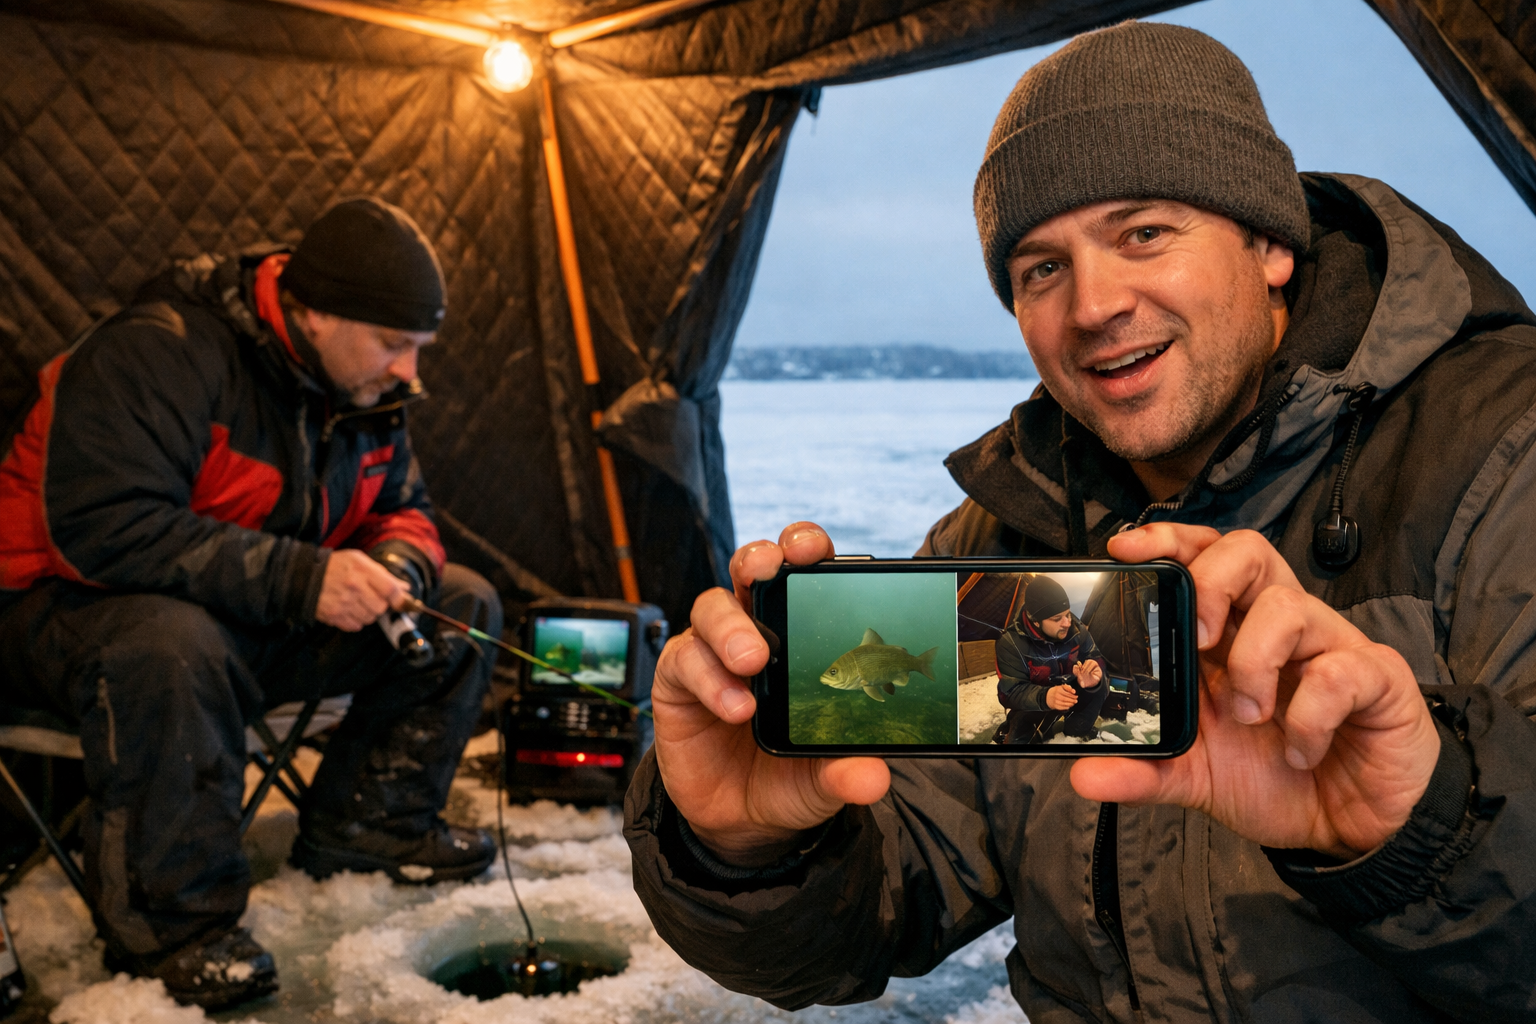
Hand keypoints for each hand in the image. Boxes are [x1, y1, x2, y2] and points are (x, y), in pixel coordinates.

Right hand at [315, 549, 408, 630]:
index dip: (399, 598)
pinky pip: (356, 626)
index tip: (399, 600)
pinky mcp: (335, 616)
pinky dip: (355, 621)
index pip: (390, 589)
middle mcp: (354, 587)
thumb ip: (383, 574)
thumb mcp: (360, 560)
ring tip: (357, 602)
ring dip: (367, 613)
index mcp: (362, 570)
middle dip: (380, 605)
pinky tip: (349, 609)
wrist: (304, 576)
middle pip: (381, 607)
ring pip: (369, 618)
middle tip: (371, 597)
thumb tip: (404, 588)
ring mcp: (344, 603)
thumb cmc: (335, 566)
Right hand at [651, 522, 890, 866]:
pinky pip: (685, 660)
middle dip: (762, 559)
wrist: (742, 821)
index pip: (803, 575)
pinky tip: (735, 706)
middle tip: (774, 568)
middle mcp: (755, 630)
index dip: (805, 549)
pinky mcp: (678, 680)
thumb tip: (872, 777)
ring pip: (712, 606)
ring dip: (732, 626)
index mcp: (800, 634)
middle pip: (751, 569)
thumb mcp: (825, 779)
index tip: (815, 549)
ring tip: (753, 660)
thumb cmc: (789, 777)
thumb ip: (845, 772)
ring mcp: (714, 652)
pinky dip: (709, 678)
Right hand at [1046, 684, 1078, 709]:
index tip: (1076, 696)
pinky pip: (1063, 707)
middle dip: (1073, 700)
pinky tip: (1069, 706)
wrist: (1047, 697)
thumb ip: (1067, 687)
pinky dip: (1067, 707)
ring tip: (1073, 703)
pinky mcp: (1055, 706)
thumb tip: (1073, 691)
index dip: (1073, 695)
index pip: (1067, 693)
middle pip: (1067, 699)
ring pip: (1065, 704)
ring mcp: (1056, 701)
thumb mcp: (1060, 686)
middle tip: (1076, 700)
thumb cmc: (1055, 691)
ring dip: (1071, 704)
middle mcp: (1056, 695)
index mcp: (1058, 689)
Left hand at [1072, 525, 1439, 858]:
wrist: (1347, 826)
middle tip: (1198, 638)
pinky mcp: (1376, 678)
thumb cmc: (1274, 778)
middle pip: (1248, 553)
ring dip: (1255, 663)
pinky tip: (1302, 750)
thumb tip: (1083, 775)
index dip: (1168, 542)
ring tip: (1251, 717)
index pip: (1201, 560)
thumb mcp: (1196, 776)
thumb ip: (1144, 770)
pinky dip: (1310, 715)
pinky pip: (1341, 669)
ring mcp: (1329, 648)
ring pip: (1290, 606)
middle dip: (1212, 581)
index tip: (1126, 549)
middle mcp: (1277, 629)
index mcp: (1229, 635)